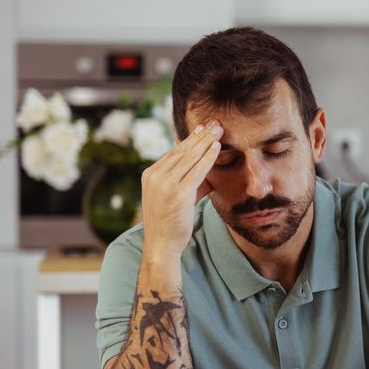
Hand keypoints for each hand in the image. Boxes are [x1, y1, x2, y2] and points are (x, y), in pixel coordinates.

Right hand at [140, 120, 221, 260]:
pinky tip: (216, 148)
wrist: (161, 245)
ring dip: (205, 142)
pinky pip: (196, 170)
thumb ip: (189, 185)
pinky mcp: (178, 193)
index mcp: (150, 175)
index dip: (189, 140)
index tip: (202, 129)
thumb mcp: (175, 199)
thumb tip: (207, 178)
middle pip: (181, 150)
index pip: (173, 153)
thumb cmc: (170, 224)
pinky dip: (208, 158)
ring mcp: (165, 184)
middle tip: (213, 123)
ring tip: (218, 130)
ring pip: (189, 157)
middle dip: (199, 136)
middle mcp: (155, 176)